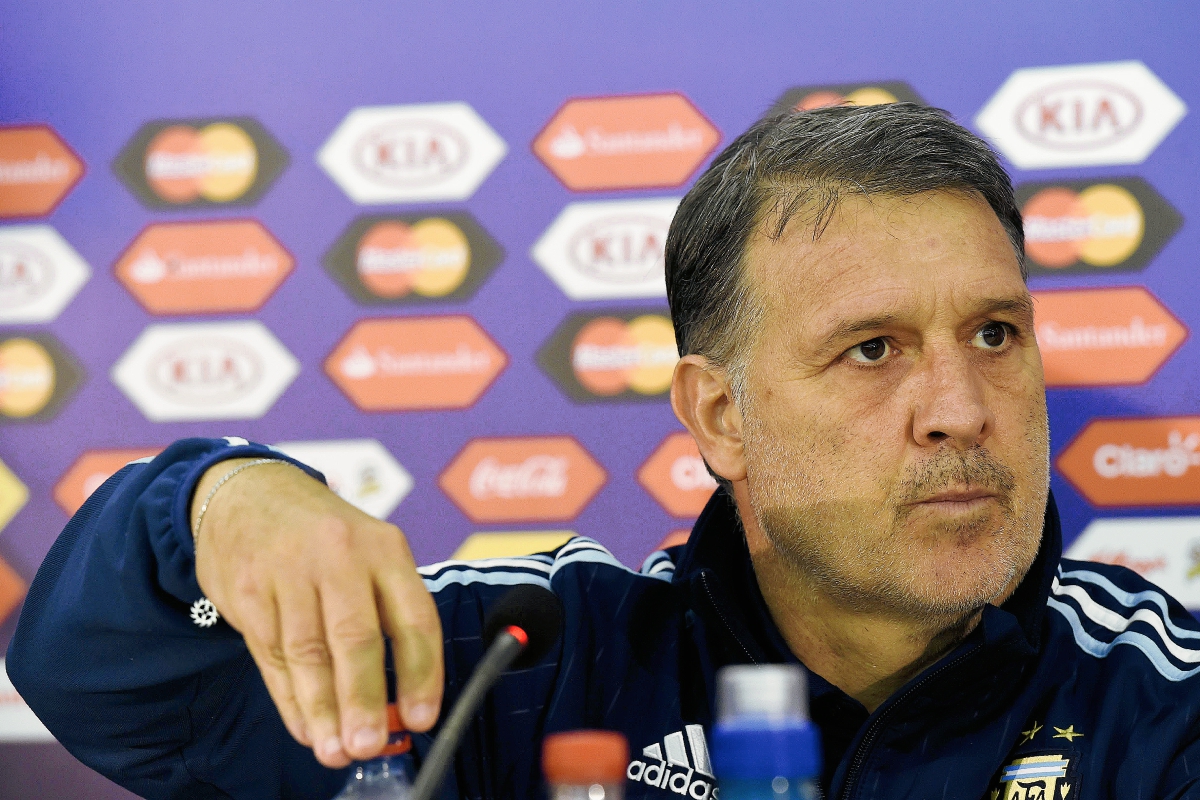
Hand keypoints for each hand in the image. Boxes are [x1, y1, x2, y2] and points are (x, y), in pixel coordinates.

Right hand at [192, 459, 443, 767]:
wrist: (249, 492)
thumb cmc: (324, 537)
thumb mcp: (370, 553)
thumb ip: (387, 614)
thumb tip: (402, 700)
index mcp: (385, 548)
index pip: (413, 618)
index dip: (422, 674)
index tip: (423, 718)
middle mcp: (340, 556)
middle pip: (356, 638)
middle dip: (364, 700)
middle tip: (369, 745)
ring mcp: (290, 572)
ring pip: (308, 653)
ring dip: (323, 710)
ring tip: (335, 750)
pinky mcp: (249, 590)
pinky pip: (273, 655)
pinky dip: (290, 697)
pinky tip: (305, 725)